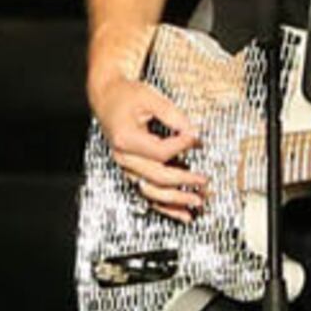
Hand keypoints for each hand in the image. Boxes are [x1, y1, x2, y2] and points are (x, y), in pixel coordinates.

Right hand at [93, 76, 208, 220]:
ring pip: (151, 192)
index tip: (196, 138)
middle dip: (183, 180)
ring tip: (197, 201)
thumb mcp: (150, 98)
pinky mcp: (131, 172)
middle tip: (204, 180)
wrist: (107, 98)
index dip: (182, 146)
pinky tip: (182, 213)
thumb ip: (173, 115)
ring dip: (176, 200)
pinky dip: (165, 207)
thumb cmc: (126, 96)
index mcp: (125, 139)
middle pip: (157, 176)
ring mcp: (126, 167)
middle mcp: (123, 157)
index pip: (159, 152)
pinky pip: (147, 194)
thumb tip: (194, 133)